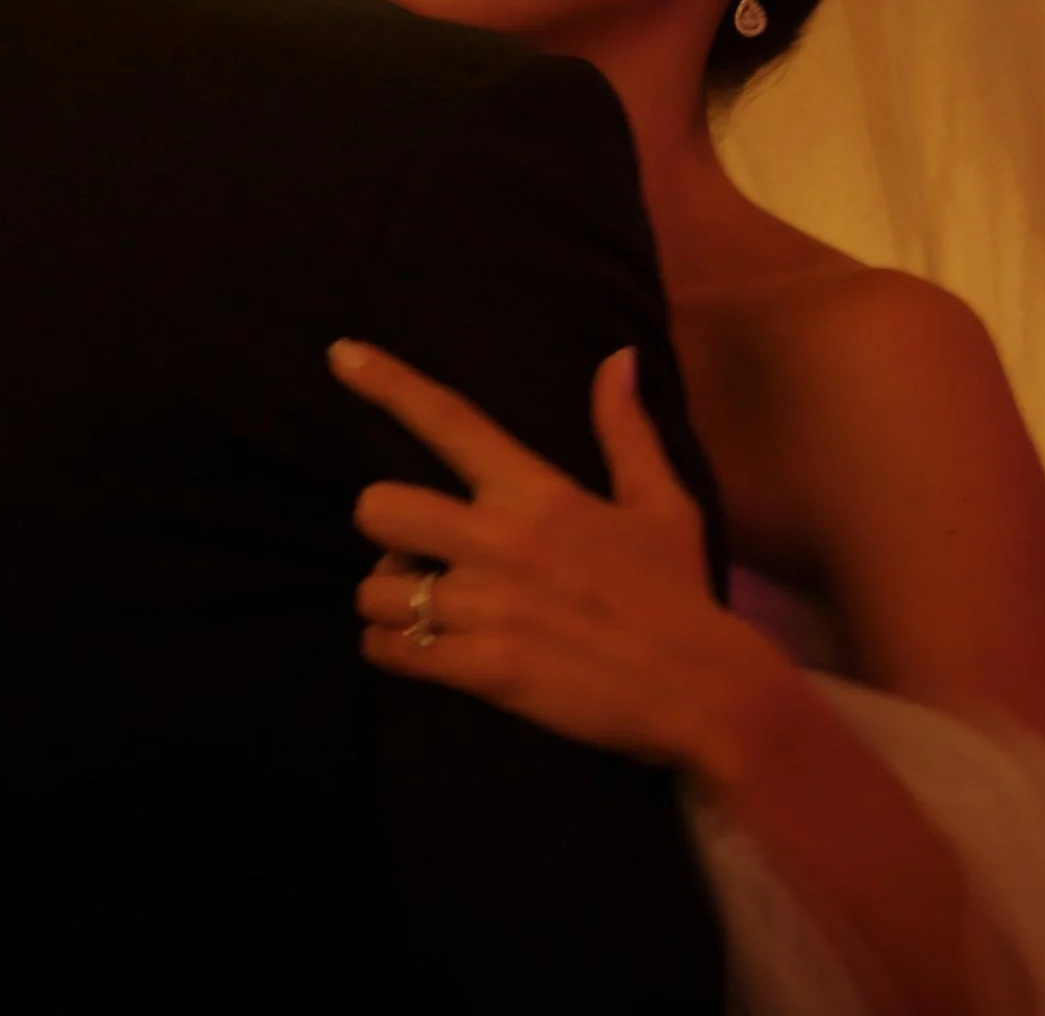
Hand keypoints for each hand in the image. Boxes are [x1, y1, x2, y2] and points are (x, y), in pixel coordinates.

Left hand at [330, 338, 792, 774]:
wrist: (704, 690)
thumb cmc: (678, 593)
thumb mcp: (661, 502)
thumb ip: (625, 430)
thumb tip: (618, 357)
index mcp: (539, 491)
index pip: (452, 420)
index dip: (389, 383)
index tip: (341, 353)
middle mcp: (504, 538)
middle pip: (379, 509)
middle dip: (385, 536)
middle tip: (418, 559)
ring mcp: (491, 605)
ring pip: (376, 593)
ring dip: (389, 605)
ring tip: (428, 615)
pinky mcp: (486, 669)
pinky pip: (393, 651)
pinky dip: (392, 653)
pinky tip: (421, 654)